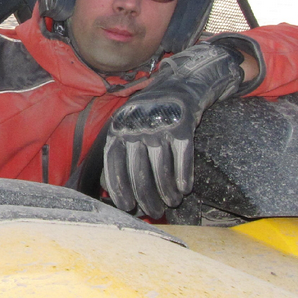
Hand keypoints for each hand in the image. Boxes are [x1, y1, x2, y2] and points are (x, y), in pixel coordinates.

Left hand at [103, 41, 244, 217]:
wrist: (179, 87)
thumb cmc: (148, 114)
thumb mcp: (127, 126)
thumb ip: (119, 151)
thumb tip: (113, 189)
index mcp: (118, 129)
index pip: (114, 164)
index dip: (119, 188)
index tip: (126, 206)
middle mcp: (136, 127)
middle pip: (139, 172)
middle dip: (147, 197)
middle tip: (154, 211)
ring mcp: (159, 126)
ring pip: (161, 169)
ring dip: (167, 192)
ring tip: (172, 202)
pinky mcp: (182, 125)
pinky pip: (182, 158)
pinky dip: (184, 176)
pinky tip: (185, 188)